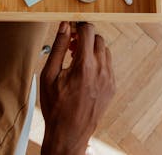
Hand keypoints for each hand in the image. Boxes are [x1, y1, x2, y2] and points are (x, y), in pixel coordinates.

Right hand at [40, 22, 114, 154]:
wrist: (69, 133)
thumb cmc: (56, 107)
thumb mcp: (49, 74)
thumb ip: (58, 46)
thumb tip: (64, 27)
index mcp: (84, 65)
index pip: (88, 31)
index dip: (79, 26)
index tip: (71, 30)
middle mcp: (100, 70)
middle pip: (98, 38)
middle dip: (85, 37)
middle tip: (72, 46)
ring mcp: (109, 79)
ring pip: (105, 50)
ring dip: (92, 49)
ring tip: (77, 59)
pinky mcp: (112, 86)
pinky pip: (108, 64)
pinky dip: (98, 61)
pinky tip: (85, 71)